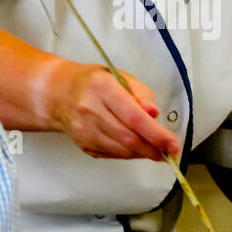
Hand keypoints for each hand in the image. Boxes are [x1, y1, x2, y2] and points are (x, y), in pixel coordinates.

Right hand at [46, 63, 181, 160]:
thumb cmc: (94, 83)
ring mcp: (85, 130)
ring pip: (122, 150)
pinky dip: (129, 154)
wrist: (59, 94)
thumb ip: (142, 94)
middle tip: (170, 152)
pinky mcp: (83, 144)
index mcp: (102, 88)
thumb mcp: (121, 77)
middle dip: (154, 148)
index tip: (172, 144)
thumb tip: (154, 114)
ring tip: (156, 150)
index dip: (156, 134)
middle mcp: (91, 110)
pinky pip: (113, 154)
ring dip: (143, 153)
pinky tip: (137, 148)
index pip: (133, 117)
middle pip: (129, 138)